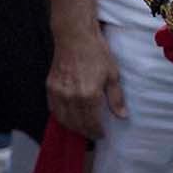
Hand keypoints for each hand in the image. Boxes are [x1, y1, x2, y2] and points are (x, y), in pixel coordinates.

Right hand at [47, 24, 124, 139]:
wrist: (75, 37)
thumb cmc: (96, 53)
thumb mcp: (112, 75)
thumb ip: (116, 98)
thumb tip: (122, 115)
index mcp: (89, 95)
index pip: (91, 123)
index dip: (96, 132)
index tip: (101, 135)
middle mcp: (72, 97)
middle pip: (77, 124)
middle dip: (85, 132)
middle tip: (92, 134)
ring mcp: (59, 93)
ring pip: (63, 119)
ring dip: (72, 127)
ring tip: (81, 129)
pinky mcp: (50, 87)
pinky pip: (53, 109)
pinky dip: (60, 117)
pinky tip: (67, 117)